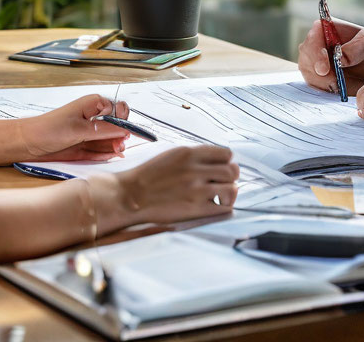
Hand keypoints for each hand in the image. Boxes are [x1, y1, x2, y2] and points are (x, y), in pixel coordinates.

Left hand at [18, 94, 131, 162]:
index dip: (124, 119)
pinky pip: (100, 150)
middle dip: (120, 135)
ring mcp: (89, 133)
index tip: (125, 131)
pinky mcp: (84, 146)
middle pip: (116, 125)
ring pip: (110, 139)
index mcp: (93, 104)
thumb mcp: (78, 130)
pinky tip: (111, 155)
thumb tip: (124, 130)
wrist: (28, 144)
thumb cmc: (49, 129)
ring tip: (117, 152)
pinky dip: (106, 153)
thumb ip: (102, 130)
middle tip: (120, 146)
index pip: (118, 109)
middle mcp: (93, 117)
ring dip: (115, 146)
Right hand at [115, 145, 239, 225]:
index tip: (222, 169)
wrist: (130, 196)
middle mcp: (196, 169)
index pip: (226, 153)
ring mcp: (197, 190)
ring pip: (232, 189)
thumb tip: (215, 161)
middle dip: (231, 178)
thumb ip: (195, 157)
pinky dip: (223, 208)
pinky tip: (214, 207)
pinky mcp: (195, 209)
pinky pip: (223, 209)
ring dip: (229, 194)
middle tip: (222, 184)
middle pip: (233, 170)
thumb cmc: (149, 176)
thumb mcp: (173, 155)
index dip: (228, 162)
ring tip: (219, 198)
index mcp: (190, 153)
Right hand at [297, 17, 363, 94]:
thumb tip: (339, 57)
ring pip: (307, 71)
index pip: (314, 36)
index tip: (324, 69)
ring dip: (320, 82)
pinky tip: (336, 89)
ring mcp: (315, 59)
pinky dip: (322, 89)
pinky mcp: (317, 75)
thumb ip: (357, 48)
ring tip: (338, 86)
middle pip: (306, 55)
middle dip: (316, 71)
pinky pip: (312, 83)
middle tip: (333, 82)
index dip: (315, 52)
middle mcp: (318, 42)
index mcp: (328, 27)